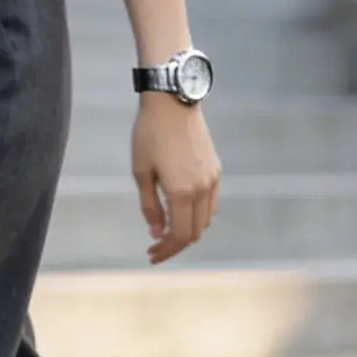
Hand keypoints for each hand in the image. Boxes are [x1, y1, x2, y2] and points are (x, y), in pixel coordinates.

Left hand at [132, 92, 219, 262]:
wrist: (172, 102)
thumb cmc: (149, 134)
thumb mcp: (141, 171)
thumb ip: (150, 205)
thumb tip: (156, 232)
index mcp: (181, 191)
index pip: (180, 235)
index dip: (167, 249)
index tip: (152, 254)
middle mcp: (202, 189)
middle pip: (195, 232)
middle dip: (175, 244)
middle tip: (156, 247)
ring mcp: (212, 179)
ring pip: (205, 220)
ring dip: (189, 232)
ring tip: (168, 232)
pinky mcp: (216, 170)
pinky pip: (211, 203)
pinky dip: (199, 216)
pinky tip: (182, 213)